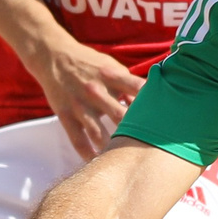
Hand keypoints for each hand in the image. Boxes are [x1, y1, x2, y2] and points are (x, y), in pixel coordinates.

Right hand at [30, 37, 144, 158]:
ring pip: (98, 133)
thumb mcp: (111, 66)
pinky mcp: (65, 115)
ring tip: (125, 163)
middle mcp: (97, 91)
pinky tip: (99, 163)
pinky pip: (78, 140)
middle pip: (121, 116)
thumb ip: (129, 84)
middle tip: (149, 151)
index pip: (139, 90)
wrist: (52, 55)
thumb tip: (152, 101)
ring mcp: (80, 104)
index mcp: (113, 76)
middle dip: (136, 133)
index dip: (154, 105)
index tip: (165, 121)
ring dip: (111, 149)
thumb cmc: (88, 62)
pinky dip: (88, 154)